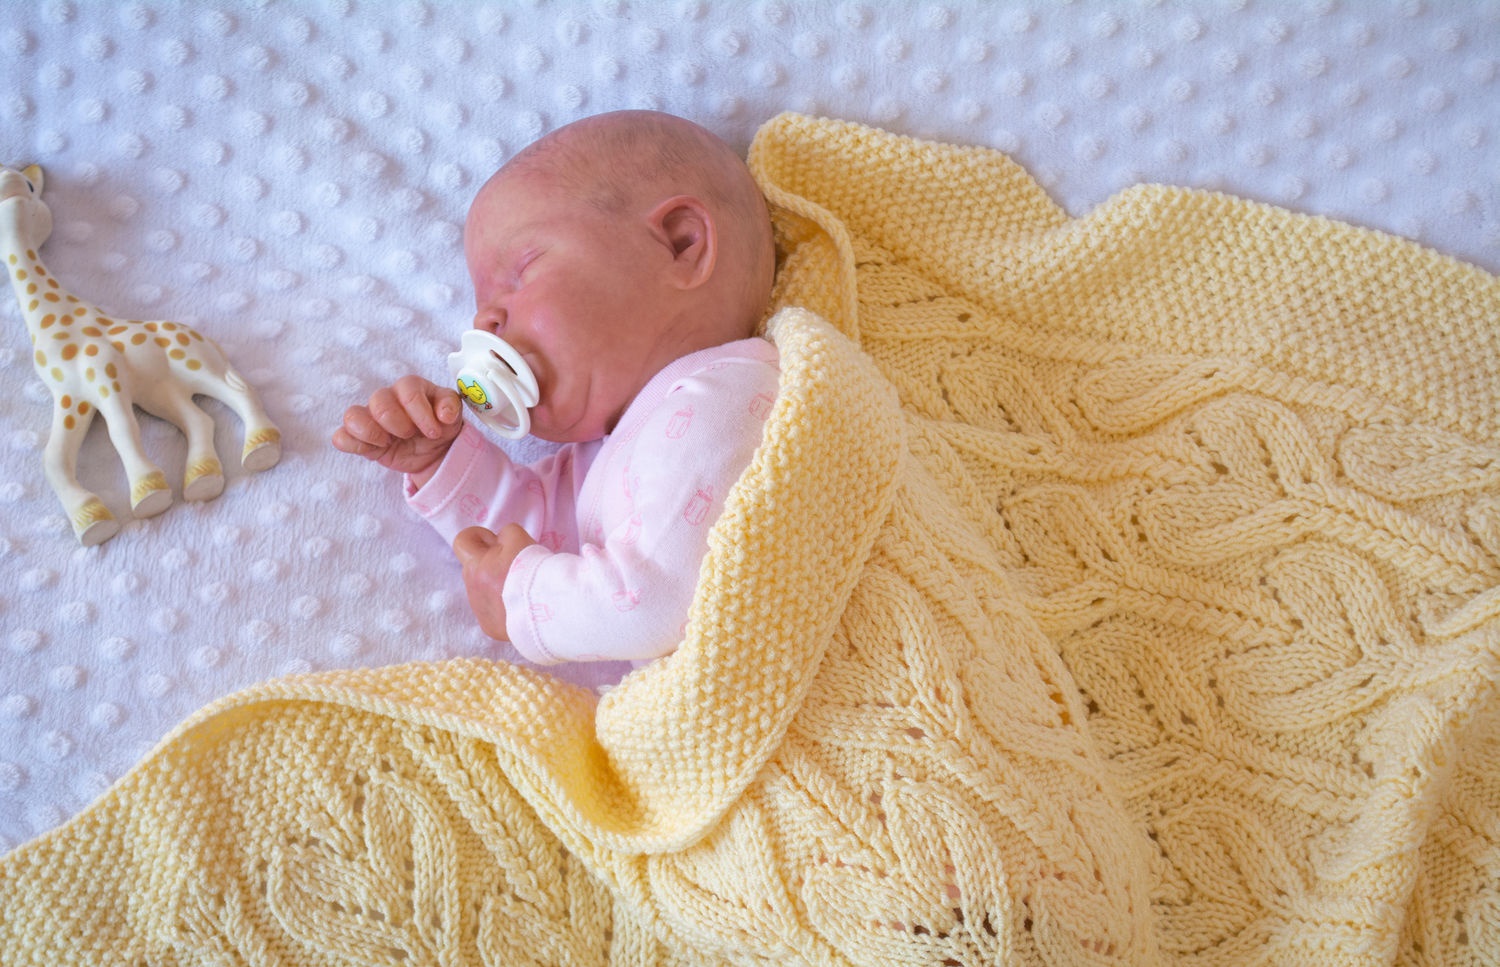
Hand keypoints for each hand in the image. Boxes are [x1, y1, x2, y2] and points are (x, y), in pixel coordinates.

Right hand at [333, 375, 463, 483]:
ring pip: (353, 415)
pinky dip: (352, 444)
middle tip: (410, 435)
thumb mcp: (453, 416)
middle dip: (398, 423)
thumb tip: (444, 414)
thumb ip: (451, 407)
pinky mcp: (359, 438)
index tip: (434, 432)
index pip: (408, 391)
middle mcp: (386, 398)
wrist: (434, 450)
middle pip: (379, 400)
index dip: (421, 414)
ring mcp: (369, 417)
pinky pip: (341, 437)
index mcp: (410, 387)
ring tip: (388, 442)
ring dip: (372, 432)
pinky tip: (374, 449)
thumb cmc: (440, 425)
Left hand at [453, 523, 536, 640]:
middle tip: (517, 566)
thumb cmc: (532, 570)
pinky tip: (521, 605)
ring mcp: (479, 611)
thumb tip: (500, 543)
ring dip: (497, 587)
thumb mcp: (519, 538)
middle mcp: (472, 590)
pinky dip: (503, 607)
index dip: (478, 537)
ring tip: (522, 589)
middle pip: (476, 568)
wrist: (548, 608)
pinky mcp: (490, 628)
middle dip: (492, 563)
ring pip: (483, 591)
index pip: (462, 541)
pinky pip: (492, 611)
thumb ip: (504, 535)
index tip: (495, 542)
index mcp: (476, 566)